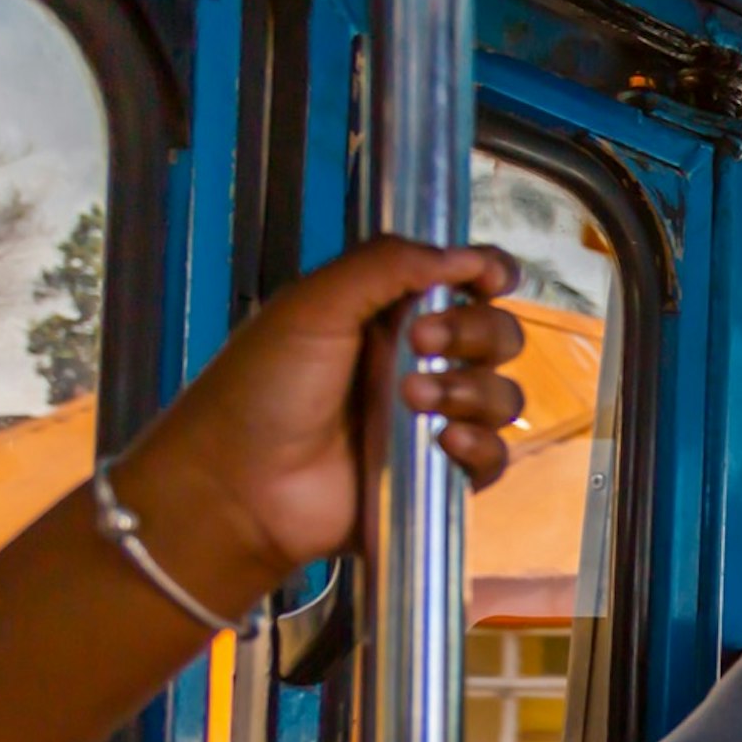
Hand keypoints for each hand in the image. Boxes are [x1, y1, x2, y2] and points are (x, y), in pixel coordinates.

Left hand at [111, 236, 527, 617]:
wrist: (240, 485)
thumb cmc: (262, 390)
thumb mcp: (312, 307)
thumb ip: (387, 265)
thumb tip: (467, 255)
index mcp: (387, 315)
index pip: (463, 282)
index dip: (488, 274)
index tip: (489, 279)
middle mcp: (418, 362)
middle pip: (496, 334)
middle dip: (475, 333)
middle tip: (423, 344)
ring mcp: (432, 421)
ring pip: (502, 395)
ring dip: (473, 391)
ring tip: (416, 401)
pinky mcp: (440, 476)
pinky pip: (495, 457)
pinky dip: (481, 446)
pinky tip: (445, 442)